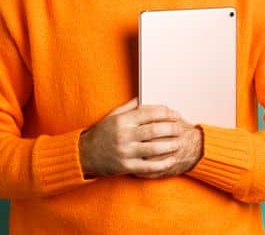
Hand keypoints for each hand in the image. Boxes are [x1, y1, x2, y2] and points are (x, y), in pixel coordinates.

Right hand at [78, 98, 194, 177]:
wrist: (83, 154)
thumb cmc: (100, 133)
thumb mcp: (111, 116)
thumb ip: (129, 107)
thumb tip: (144, 98)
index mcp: (122, 121)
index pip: (147, 113)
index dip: (164, 113)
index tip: (175, 114)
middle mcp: (124, 135)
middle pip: (153, 130)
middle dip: (170, 128)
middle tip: (180, 128)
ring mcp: (125, 152)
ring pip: (153, 148)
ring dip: (169, 145)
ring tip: (179, 143)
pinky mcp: (126, 166)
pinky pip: (148, 166)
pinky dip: (162, 164)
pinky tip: (171, 160)